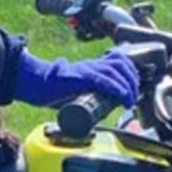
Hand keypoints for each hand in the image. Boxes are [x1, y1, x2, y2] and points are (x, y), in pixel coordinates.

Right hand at [11, 47, 139, 108]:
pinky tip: (123, 98)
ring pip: (116, 69)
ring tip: (129, 99)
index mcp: (93, 67)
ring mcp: (87, 69)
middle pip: (121, 62)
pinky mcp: (81, 77)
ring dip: (128, 84)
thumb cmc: (53, 90)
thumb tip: (101, 112)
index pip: (118, 60)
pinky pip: (104, 80)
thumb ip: (89, 96)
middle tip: (133, 95)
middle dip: (132, 79)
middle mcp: (92, 65)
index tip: (134, 87)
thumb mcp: (78, 91)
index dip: (130, 71)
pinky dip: (117, 88)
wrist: (36, 85)